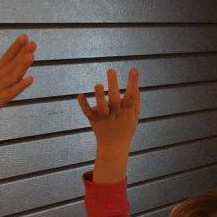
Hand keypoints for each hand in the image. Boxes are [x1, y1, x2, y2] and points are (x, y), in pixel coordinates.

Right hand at [0, 34, 36, 145]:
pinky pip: (12, 91)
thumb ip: (8, 67)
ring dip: (22, 65)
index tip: (25, 36)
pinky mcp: (1, 99)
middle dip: (22, 53)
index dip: (16, 46)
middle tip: (32, 43)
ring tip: (31, 56)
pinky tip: (30, 79)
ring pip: (13, 74)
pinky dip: (21, 85)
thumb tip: (22, 56)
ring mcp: (0, 86)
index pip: (8, 55)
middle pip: (12, 63)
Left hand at [78, 68, 140, 183]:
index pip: (131, 95)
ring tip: (97, 84)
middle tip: (111, 70)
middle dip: (113, 84)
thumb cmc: (125, 129)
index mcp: (127, 111)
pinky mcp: (94, 120)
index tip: (134, 69)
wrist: (114, 147)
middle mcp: (116, 114)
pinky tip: (80, 95)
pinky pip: (88, 112)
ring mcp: (104, 117)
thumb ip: (136, 102)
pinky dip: (83, 104)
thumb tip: (136, 86)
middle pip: (114, 99)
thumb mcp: (134, 117)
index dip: (133, 82)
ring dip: (99, 96)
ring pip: (101, 107)